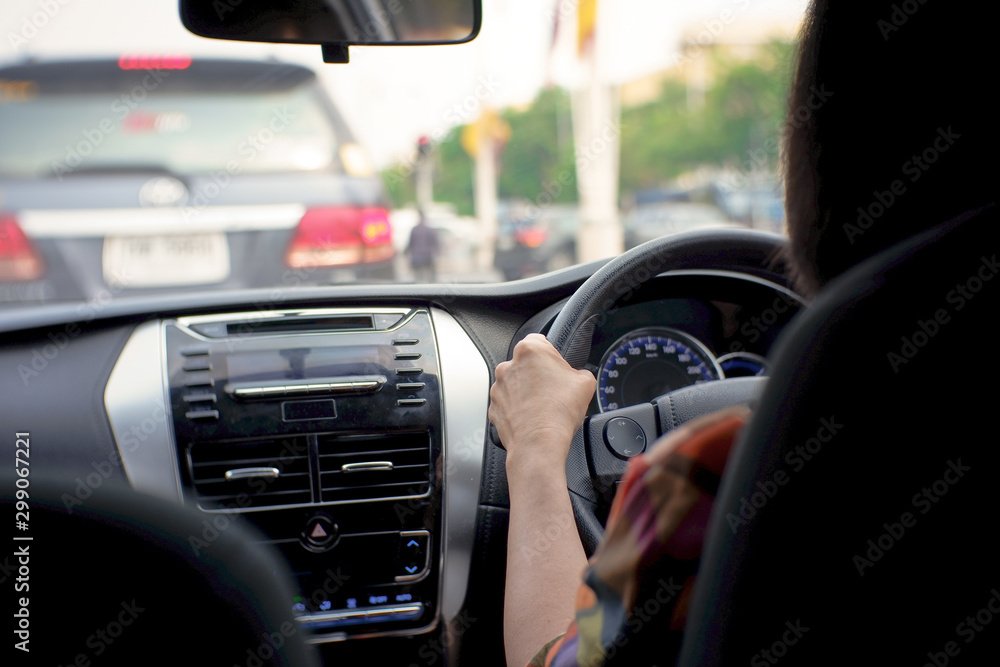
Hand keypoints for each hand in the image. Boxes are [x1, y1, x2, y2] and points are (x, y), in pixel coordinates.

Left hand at [489, 334, 596, 468]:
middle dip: (539, 374)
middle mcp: (508, 365)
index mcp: (529, 350)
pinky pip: (508, 403)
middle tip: (554, 390)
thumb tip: (578, 377)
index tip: (558, 367)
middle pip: (527, 363)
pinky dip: (518, 409)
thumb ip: (581, 372)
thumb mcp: (586, 382)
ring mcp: (498, 387)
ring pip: (516, 384)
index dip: (552, 354)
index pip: (540, 340)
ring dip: (527, 392)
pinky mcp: (494, 407)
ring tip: (544, 407)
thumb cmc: (558, 412)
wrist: (539, 443)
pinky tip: (533, 417)